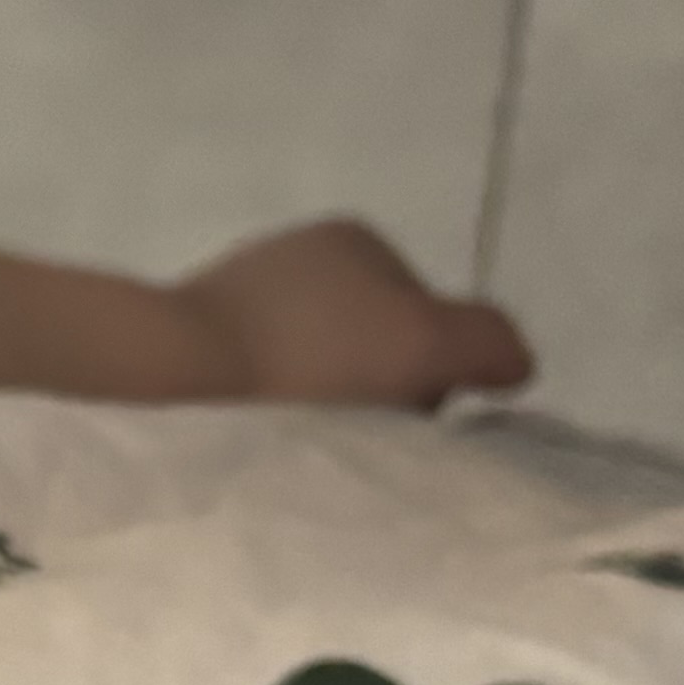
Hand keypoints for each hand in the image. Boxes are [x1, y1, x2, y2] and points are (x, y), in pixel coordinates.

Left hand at [174, 218, 534, 409]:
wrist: (170, 379)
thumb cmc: (313, 356)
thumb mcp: (429, 342)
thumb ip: (488, 342)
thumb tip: (513, 363)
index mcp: (352, 239)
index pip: (424, 317)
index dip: (432, 373)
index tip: (409, 414)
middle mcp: (290, 257)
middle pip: (368, 347)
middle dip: (372, 392)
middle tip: (355, 436)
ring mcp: (230, 301)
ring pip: (309, 374)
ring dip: (317, 413)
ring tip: (301, 445)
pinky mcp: (185, 350)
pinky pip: (253, 393)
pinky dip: (266, 419)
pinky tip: (257, 443)